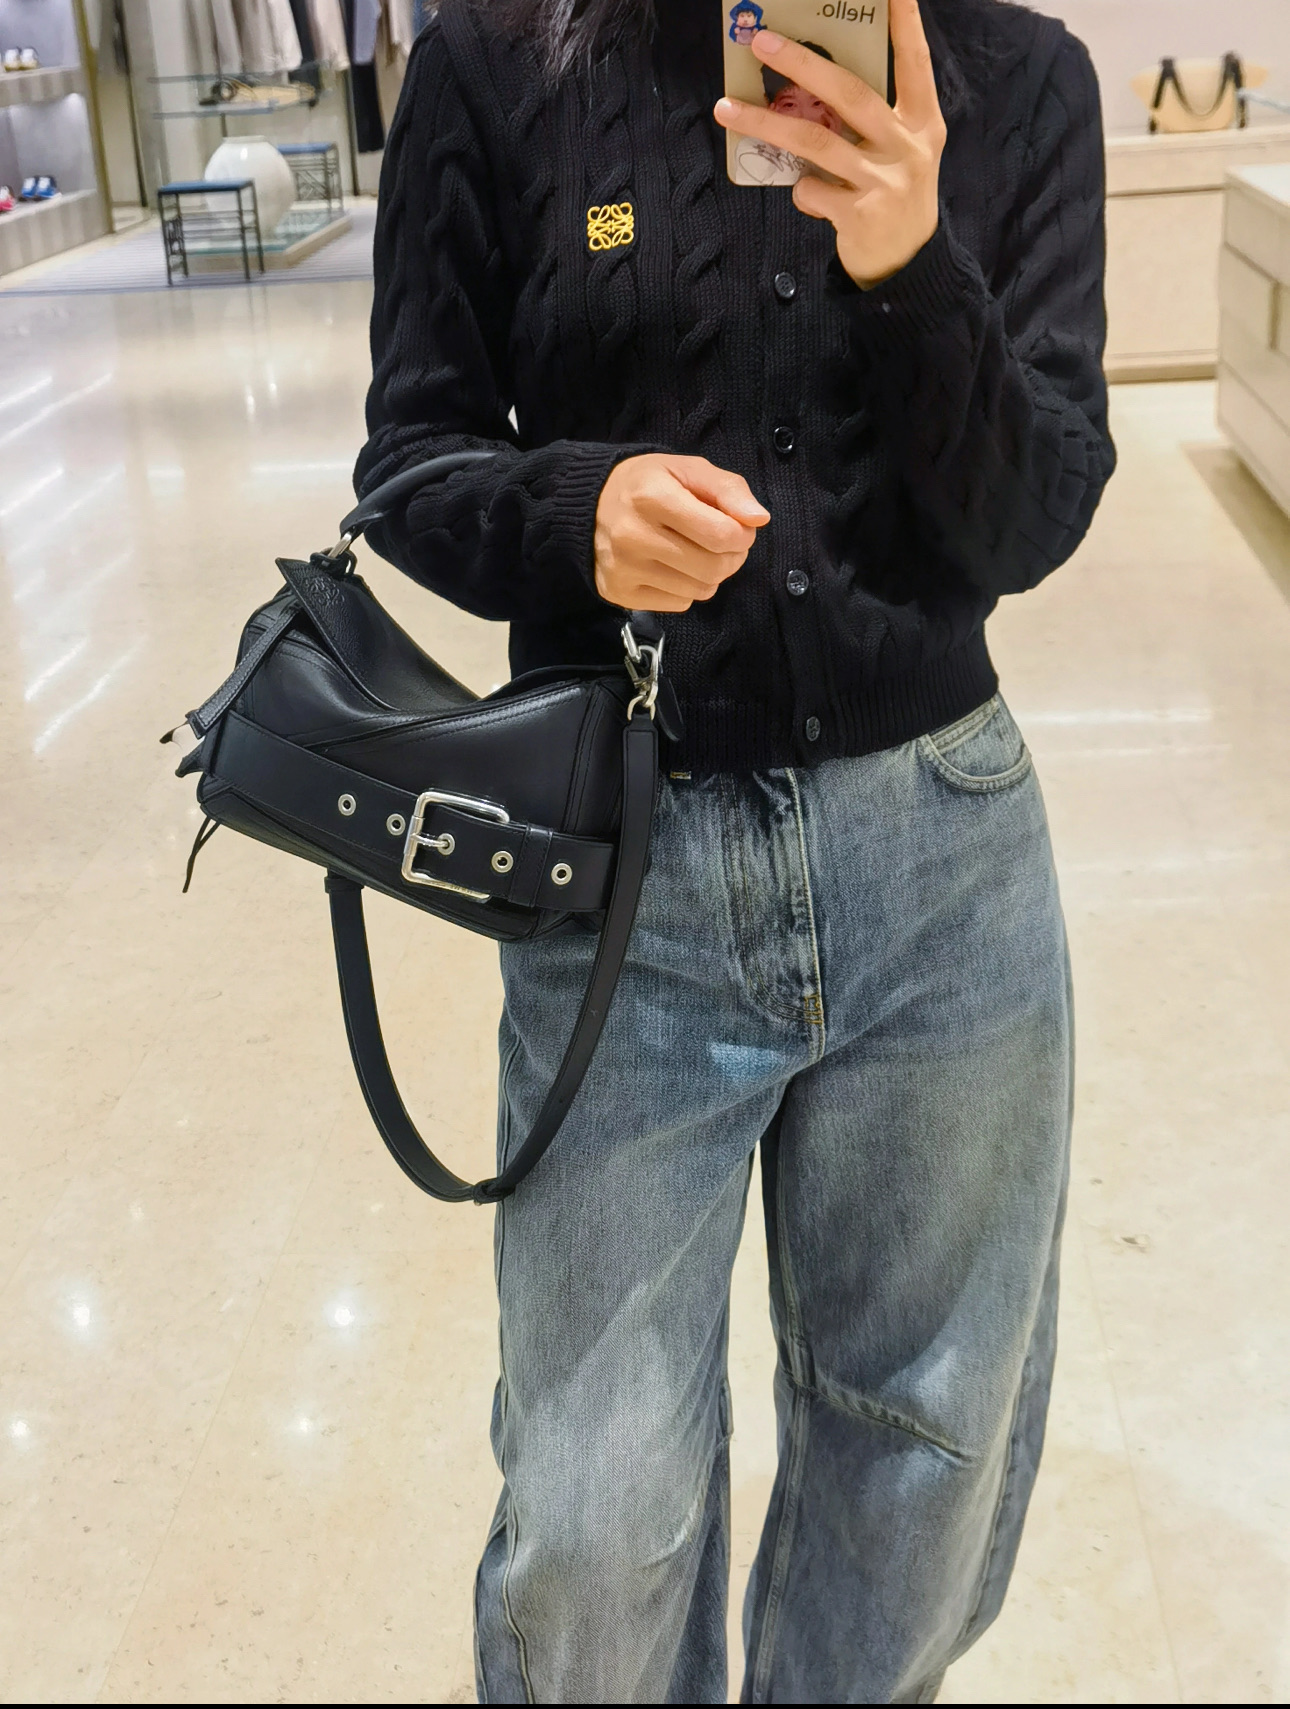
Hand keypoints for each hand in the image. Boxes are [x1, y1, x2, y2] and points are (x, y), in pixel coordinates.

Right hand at [594, 454, 769, 612]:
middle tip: (724, 543)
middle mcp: (633, 536)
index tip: (737, 526)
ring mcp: (624, 569)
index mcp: (651, 497)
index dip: (742, 534)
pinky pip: (680, 603)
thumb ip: (728, 489)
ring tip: (698, 553)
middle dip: (733, 557)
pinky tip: (674, 567)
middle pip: (714, 567)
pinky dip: (688, 588)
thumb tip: (759, 519)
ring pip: (701, 590)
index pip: (721, 534)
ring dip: (712, 574)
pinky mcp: (619, 593)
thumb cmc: (648, 484)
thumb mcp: (688, 469)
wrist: (589, 505)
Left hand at [713, 0, 945, 288]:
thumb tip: (811, 87)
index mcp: (922, 122)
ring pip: (813, 141)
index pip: (914, 63)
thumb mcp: (901, 152)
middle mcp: (907, 146)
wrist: (908, 265)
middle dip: (801, 61)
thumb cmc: (894, 195)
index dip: (905, 24)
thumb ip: (873, 121)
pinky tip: (810, 197)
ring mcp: (883, 181)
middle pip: (848, 93)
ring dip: (764, 122)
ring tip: (726, 108)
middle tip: (761, 38)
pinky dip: (801, 191)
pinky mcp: (859, 214)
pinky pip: (811, 190)